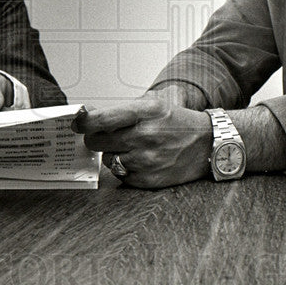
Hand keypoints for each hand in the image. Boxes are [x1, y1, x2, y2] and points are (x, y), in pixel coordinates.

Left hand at [71, 90, 213, 188]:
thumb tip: (88, 116)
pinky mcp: (149, 179)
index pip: (101, 119)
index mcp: (145, 112)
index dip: (83, 123)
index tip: (77, 124)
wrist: (208, 144)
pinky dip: (126, 169)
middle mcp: (145, 135)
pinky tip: (141, 161)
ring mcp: (147, 159)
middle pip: (97, 141)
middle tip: (104, 136)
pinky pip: (122, 176)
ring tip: (131, 148)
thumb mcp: (153, 105)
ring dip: (113, 154)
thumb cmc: (177, 122)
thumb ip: (121, 111)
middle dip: (96, 138)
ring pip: (108, 160)